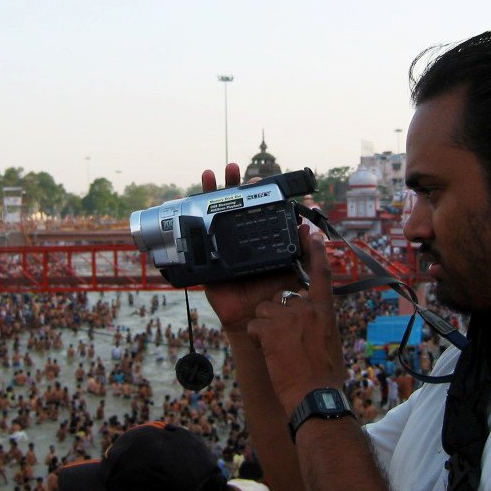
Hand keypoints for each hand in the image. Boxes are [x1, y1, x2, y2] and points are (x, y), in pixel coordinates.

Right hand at [201, 164, 300, 331]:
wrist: (259, 321)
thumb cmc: (275, 295)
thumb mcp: (291, 269)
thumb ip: (301, 250)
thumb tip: (307, 225)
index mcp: (256, 238)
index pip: (253, 210)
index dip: (252, 194)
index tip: (256, 180)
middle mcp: (237, 239)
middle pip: (229, 207)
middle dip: (229, 186)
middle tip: (231, 169)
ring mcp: (219, 248)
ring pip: (210, 217)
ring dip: (206, 195)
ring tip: (209, 176)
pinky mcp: (205, 262)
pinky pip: (194, 244)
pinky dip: (187, 226)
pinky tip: (183, 207)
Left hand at [247, 226, 345, 414]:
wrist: (314, 395)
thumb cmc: (325, 373)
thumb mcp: (330, 339)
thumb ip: (319, 320)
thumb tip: (311, 314)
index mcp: (324, 310)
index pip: (321, 273)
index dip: (315, 251)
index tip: (311, 234)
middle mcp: (306, 308)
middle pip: (283, 298)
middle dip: (280, 315)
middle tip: (288, 341)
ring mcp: (286, 317)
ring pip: (265, 310)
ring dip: (267, 325)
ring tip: (278, 348)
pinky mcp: (268, 330)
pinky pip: (255, 325)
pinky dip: (258, 338)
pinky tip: (269, 353)